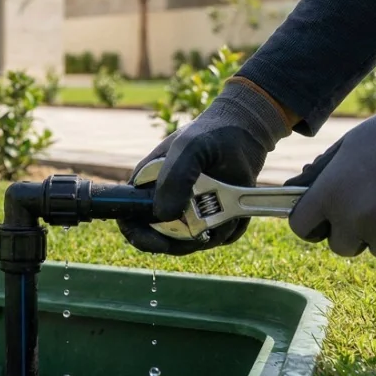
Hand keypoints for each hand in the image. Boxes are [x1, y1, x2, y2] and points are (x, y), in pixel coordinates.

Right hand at [120, 79, 293, 254]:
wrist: (246, 132)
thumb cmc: (210, 134)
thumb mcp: (189, 148)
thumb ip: (175, 178)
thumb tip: (164, 215)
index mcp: (147, 186)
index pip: (129, 220)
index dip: (140, 237)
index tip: (161, 243)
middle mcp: (166, 202)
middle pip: (163, 239)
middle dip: (183, 241)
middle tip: (203, 232)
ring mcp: (190, 211)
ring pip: (194, 242)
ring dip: (212, 233)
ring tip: (226, 211)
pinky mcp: (214, 217)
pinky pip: (220, 237)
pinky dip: (231, 230)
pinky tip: (236, 210)